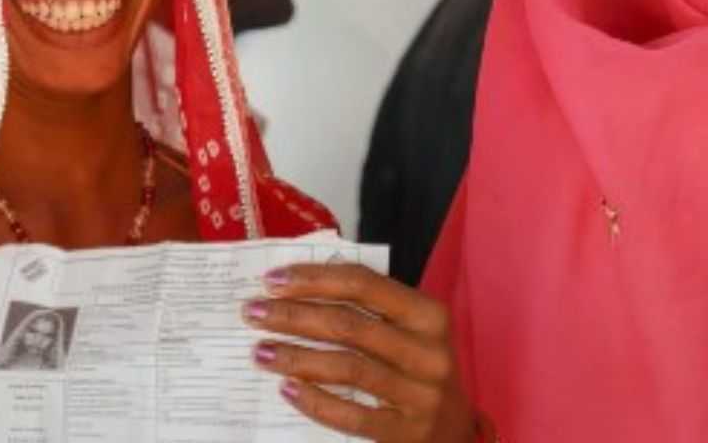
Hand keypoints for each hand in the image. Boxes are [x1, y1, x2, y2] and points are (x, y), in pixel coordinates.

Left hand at [243, 263, 476, 441]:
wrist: (454, 431)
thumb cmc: (416, 368)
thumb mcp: (407, 332)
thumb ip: (366, 310)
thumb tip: (294, 289)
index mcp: (428, 315)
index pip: (363, 285)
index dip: (314, 279)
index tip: (271, 280)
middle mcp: (429, 353)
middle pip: (349, 325)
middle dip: (294, 316)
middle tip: (253, 312)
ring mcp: (421, 396)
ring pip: (347, 368)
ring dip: (297, 357)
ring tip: (261, 351)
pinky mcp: (406, 433)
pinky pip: (352, 416)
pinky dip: (316, 401)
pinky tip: (287, 389)